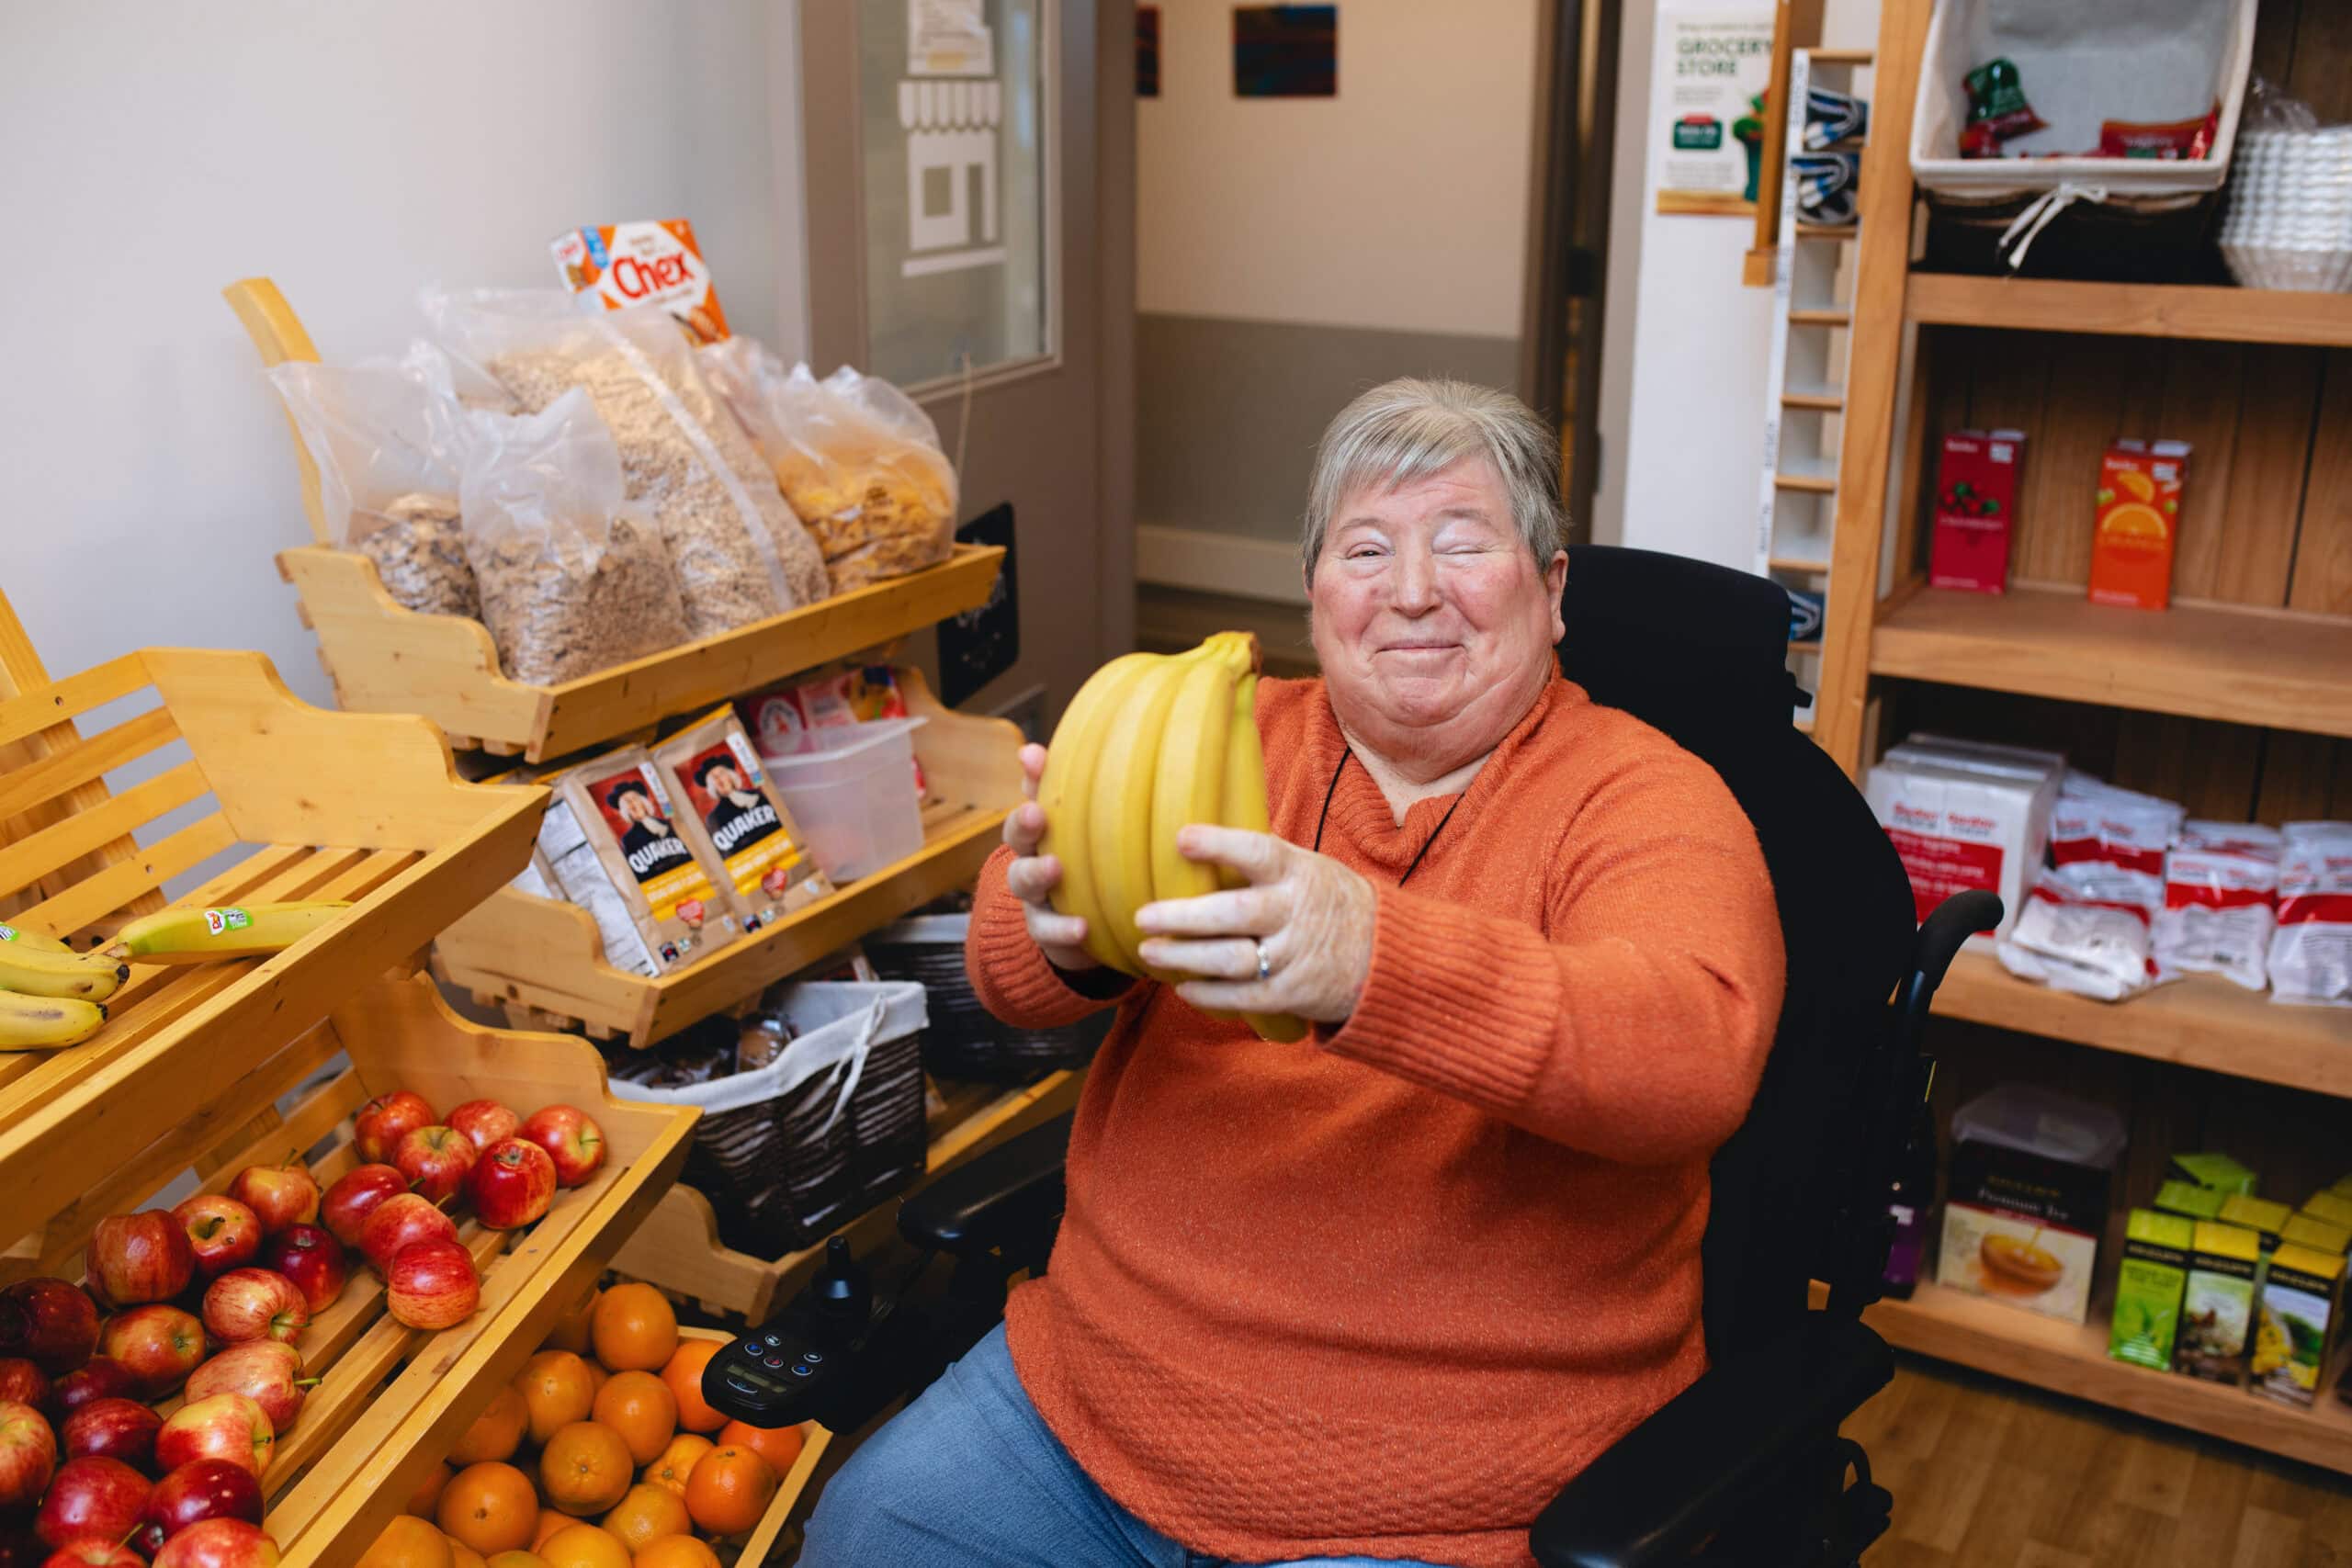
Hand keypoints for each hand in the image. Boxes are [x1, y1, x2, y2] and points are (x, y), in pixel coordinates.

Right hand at [1000, 742, 1098, 973]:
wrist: (1090, 929)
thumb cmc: (1094, 870)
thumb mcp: (1095, 834)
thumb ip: (1090, 798)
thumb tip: (1078, 757)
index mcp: (1045, 830)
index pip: (1035, 791)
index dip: (1031, 777)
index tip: (1034, 757)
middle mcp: (1032, 856)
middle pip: (1017, 835)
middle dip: (1023, 823)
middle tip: (1035, 814)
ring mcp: (1035, 895)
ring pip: (1023, 881)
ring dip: (1035, 873)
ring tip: (1055, 868)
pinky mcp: (1046, 931)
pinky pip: (1046, 930)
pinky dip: (1061, 929)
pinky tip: (1082, 927)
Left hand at [1133, 825, 1375, 1024]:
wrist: (1388, 960)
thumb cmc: (1333, 903)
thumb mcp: (1311, 869)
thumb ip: (1265, 862)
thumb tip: (1197, 840)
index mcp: (1299, 873)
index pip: (1258, 852)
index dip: (1219, 845)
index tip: (1181, 839)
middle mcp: (1295, 913)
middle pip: (1233, 913)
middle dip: (1182, 916)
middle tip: (1143, 916)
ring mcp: (1294, 956)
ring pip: (1231, 959)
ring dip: (1184, 957)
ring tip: (1149, 950)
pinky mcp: (1292, 995)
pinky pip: (1242, 996)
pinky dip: (1207, 993)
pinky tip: (1182, 986)